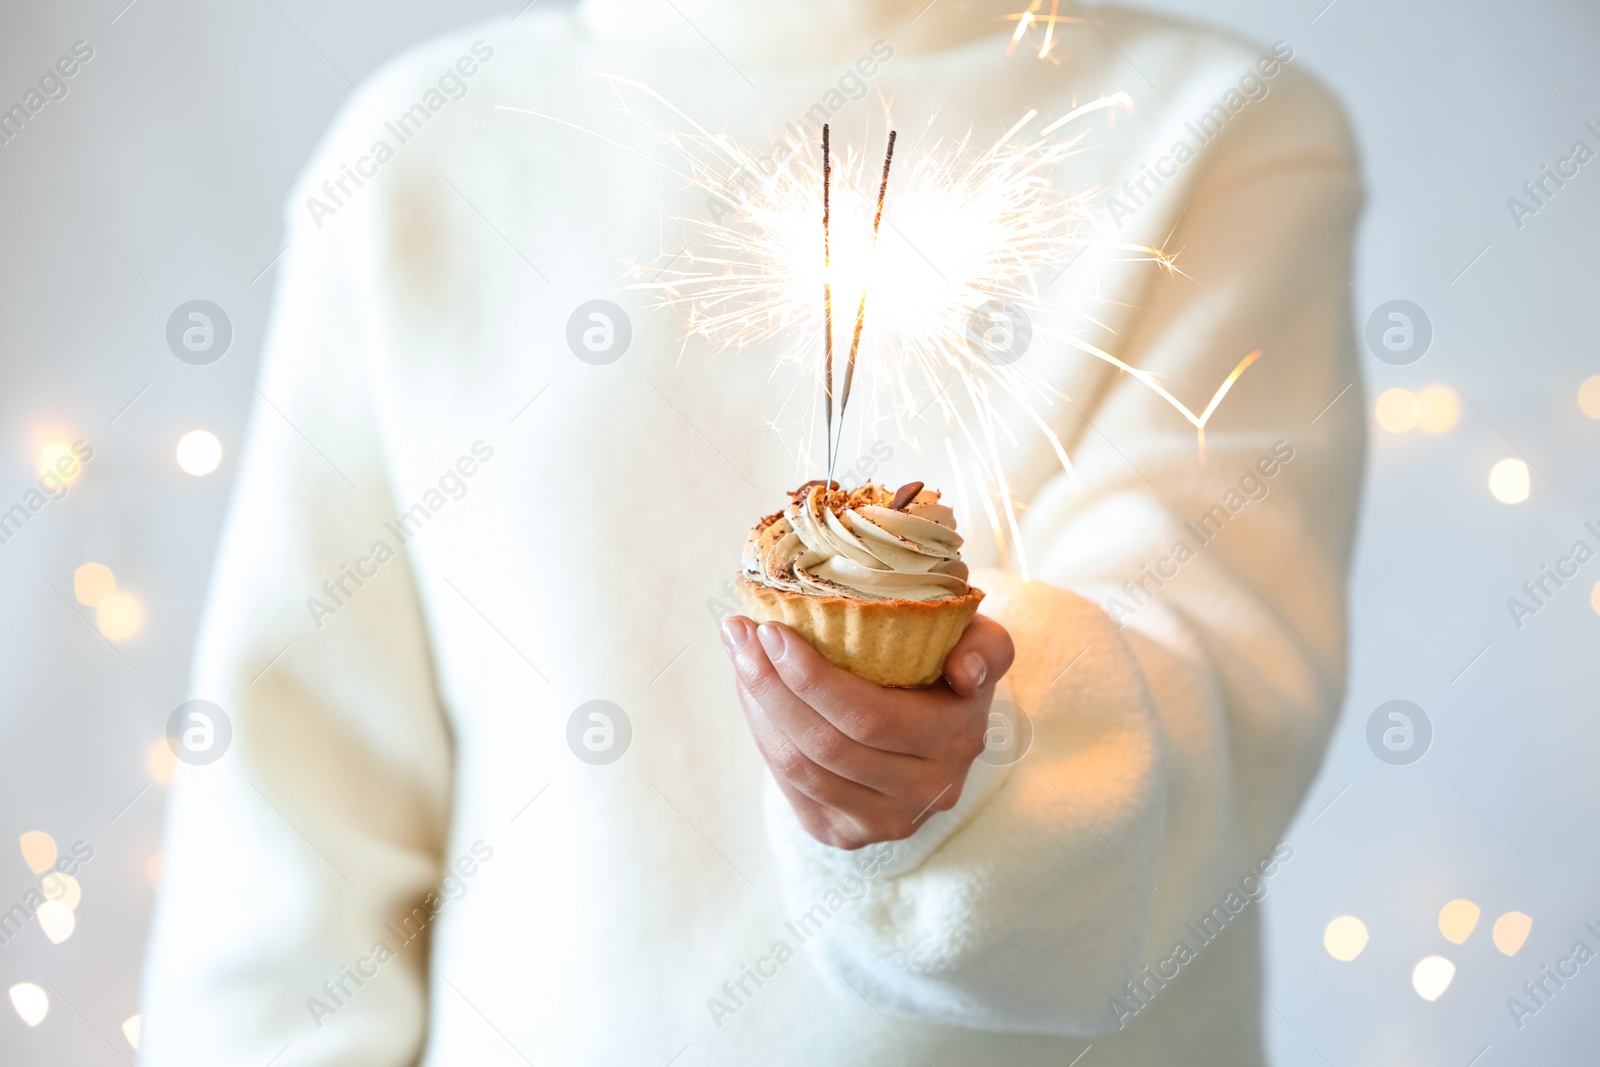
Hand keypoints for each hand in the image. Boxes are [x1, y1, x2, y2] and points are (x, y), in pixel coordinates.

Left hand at [719, 613, 1014, 849]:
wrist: (940, 728)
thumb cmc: (949, 668)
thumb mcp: (980, 644)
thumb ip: (985, 649)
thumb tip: (964, 674)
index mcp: (956, 741)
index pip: (869, 718)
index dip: (811, 678)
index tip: (772, 629)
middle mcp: (927, 793)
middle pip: (824, 745)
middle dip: (770, 686)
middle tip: (740, 635)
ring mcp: (885, 822)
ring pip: (800, 769)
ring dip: (759, 709)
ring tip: (740, 656)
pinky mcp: (846, 834)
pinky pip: (791, 788)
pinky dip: (764, 736)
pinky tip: (755, 696)